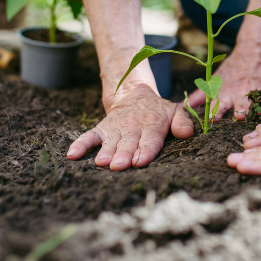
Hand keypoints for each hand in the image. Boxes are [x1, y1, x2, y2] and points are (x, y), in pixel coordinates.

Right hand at [67, 85, 193, 169]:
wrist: (134, 94)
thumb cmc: (157, 111)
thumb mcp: (173, 112)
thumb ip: (182, 122)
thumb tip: (188, 133)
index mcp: (153, 125)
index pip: (150, 140)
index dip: (145, 150)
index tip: (140, 161)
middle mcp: (133, 128)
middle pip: (129, 143)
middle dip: (124, 155)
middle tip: (119, 166)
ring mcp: (116, 128)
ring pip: (110, 141)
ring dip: (105, 152)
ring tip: (101, 162)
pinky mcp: (102, 128)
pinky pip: (89, 135)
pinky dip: (81, 144)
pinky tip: (72, 155)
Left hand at [187, 33, 260, 119]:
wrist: (255, 48)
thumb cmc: (233, 69)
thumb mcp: (215, 81)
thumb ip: (199, 96)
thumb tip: (178, 107)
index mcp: (227, 93)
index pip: (219, 105)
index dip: (215, 113)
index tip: (211, 120)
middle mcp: (242, 92)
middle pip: (241, 103)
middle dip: (241, 110)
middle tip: (240, 115)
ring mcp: (258, 88)